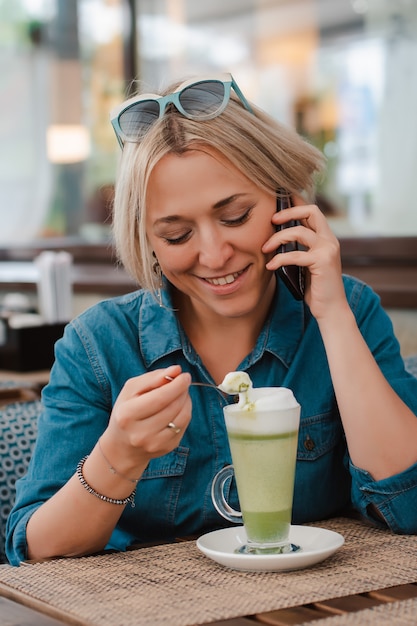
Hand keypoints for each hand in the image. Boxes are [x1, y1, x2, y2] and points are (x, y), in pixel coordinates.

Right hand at [103, 365, 191, 472]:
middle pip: (173, 407)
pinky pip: (184, 425)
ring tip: (180, 393)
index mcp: (127, 415)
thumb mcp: (132, 390)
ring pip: (183, 416)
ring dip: (186, 400)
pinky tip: (178, 407)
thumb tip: (176, 370)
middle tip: (183, 382)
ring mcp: (154, 443)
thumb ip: (153, 377)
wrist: (123, 445)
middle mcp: (140, 433)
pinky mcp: (167, 448)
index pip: (159, 398)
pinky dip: (186, 412)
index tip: (185, 375)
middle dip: (182, 391)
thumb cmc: (127, 410)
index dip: (176, 385)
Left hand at [262, 196, 346, 319]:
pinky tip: (270, 266)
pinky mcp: (322, 262)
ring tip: (265, 248)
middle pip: (311, 211)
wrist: (331, 309)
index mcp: (327, 239)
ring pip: (299, 232)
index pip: (313, 212)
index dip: (295, 206)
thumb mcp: (306, 265)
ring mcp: (328, 250)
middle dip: (288, 212)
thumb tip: (276, 240)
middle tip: (271, 221)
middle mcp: (330, 240)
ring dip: (277, 238)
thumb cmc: (316, 289)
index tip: (277, 211)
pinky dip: (279, 259)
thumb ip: (299, 250)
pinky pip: (294, 254)